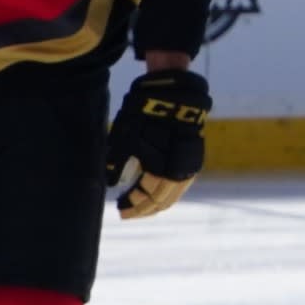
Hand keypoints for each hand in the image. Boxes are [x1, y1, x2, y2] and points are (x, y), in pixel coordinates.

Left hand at [107, 65, 206, 218]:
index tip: (120, 210)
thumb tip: (110, 184)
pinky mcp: (194, 155)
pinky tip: (158, 191)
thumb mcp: (124, 139)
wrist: (173, 93)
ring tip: (142, 206)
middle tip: (128, 212)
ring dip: (158, 201)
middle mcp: (181, 172)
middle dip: (145, 208)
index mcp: (163, 171)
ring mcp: (190, 164)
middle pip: (162, 200)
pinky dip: (168, 190)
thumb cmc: (144, 116)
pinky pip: (181, 182)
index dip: (133, 206)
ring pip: (174, 193)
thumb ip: (117, 164)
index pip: (147, 197)